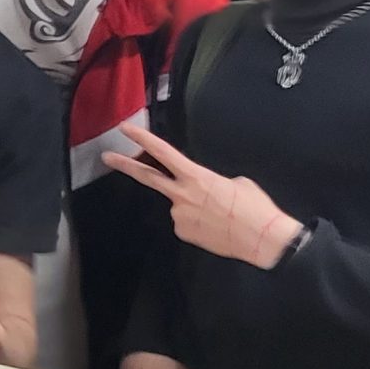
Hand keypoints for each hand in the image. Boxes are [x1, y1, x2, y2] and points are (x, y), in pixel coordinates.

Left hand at [104, 124, 300, 267]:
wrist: (262, 238)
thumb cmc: (254, 208)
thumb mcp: (236, 182)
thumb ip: (211, 181)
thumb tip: (203, 188)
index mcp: (196, 176)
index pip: (163, 153)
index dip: (142, 139)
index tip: (125, 130)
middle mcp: (182, 195)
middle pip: (147, 176)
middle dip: (125, 165)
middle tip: (107, 157)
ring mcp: (179, 215)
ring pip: (179, 206)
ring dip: (194, 208)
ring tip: (219, 216)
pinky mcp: (182, 232)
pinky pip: (186, 222)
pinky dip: (197, 223)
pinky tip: (214, 227)